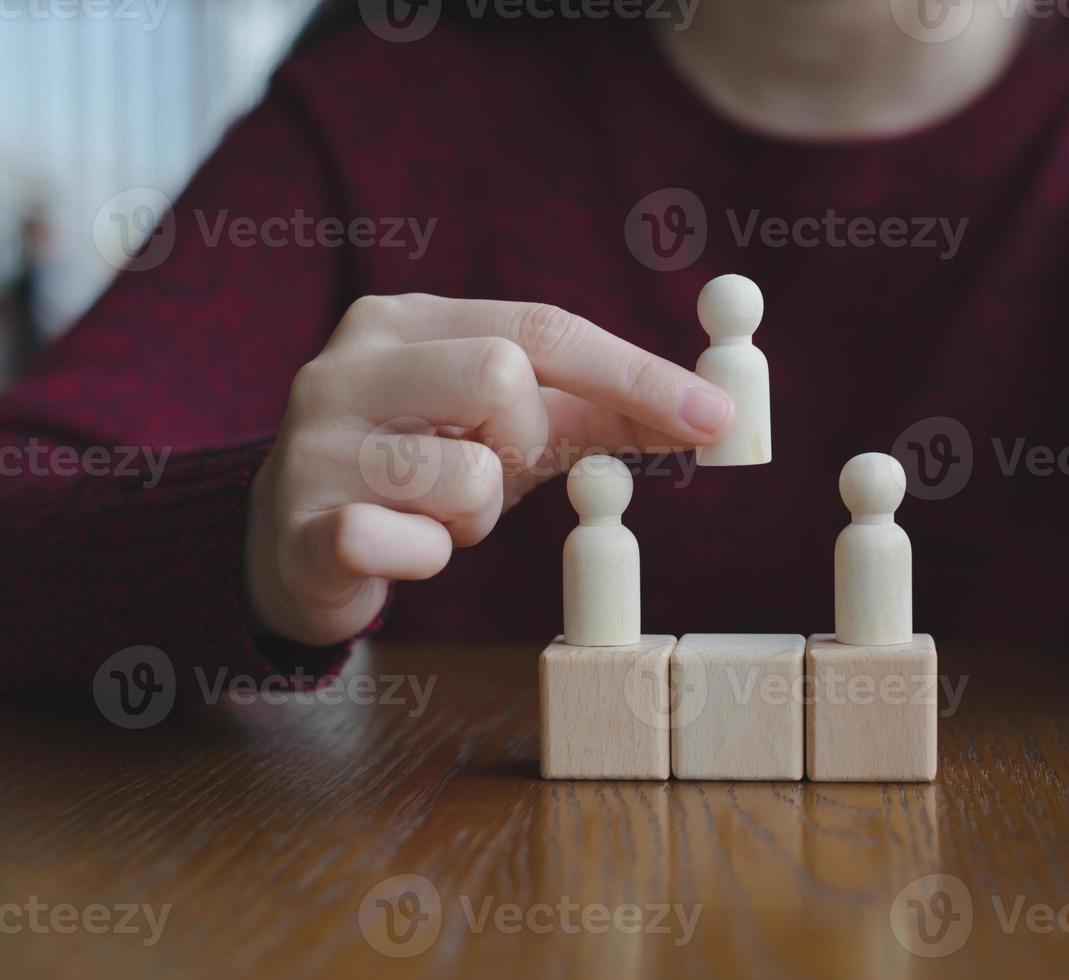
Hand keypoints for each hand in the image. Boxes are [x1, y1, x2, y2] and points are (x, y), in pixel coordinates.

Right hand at [245, 294, 732, 645]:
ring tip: (436, 516)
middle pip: (501, 373)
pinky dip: (429, 557)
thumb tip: (709, 411)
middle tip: (498, 467)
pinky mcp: (303, 528)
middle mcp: (348, 365)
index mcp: (403, 322)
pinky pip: (409, 544)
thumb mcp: (508, 431)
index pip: (542, 326)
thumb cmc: (416, 472)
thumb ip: (596, 411)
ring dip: (477, 514)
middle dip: (526, 438)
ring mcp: (315, 445)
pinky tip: (397, 550)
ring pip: (466, 473)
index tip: (718, 416)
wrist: (291, 550)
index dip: (637, 372)